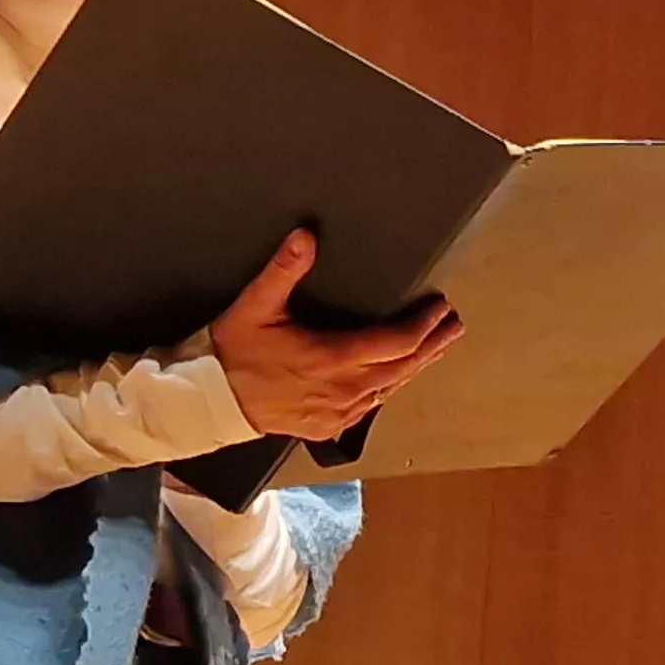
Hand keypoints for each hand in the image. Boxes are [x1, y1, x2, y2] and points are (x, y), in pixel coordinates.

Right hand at [210, 230, 459, 442]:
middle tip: (452, 326)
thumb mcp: (255, 305)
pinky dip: (389, 388)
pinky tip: (396, 378)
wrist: (212, 401)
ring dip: (416, 366)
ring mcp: (338, 412)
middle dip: (433, 344)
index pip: (397, 343)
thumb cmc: (234, 354)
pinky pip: (371, 407)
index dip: (424, 325)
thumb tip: (305, 237)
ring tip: (434, 348)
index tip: (440, 308)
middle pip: (404, 367)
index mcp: (332, 358)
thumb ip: (283, 269)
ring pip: (391, 389)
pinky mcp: (329, 426)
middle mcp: (343, 390)